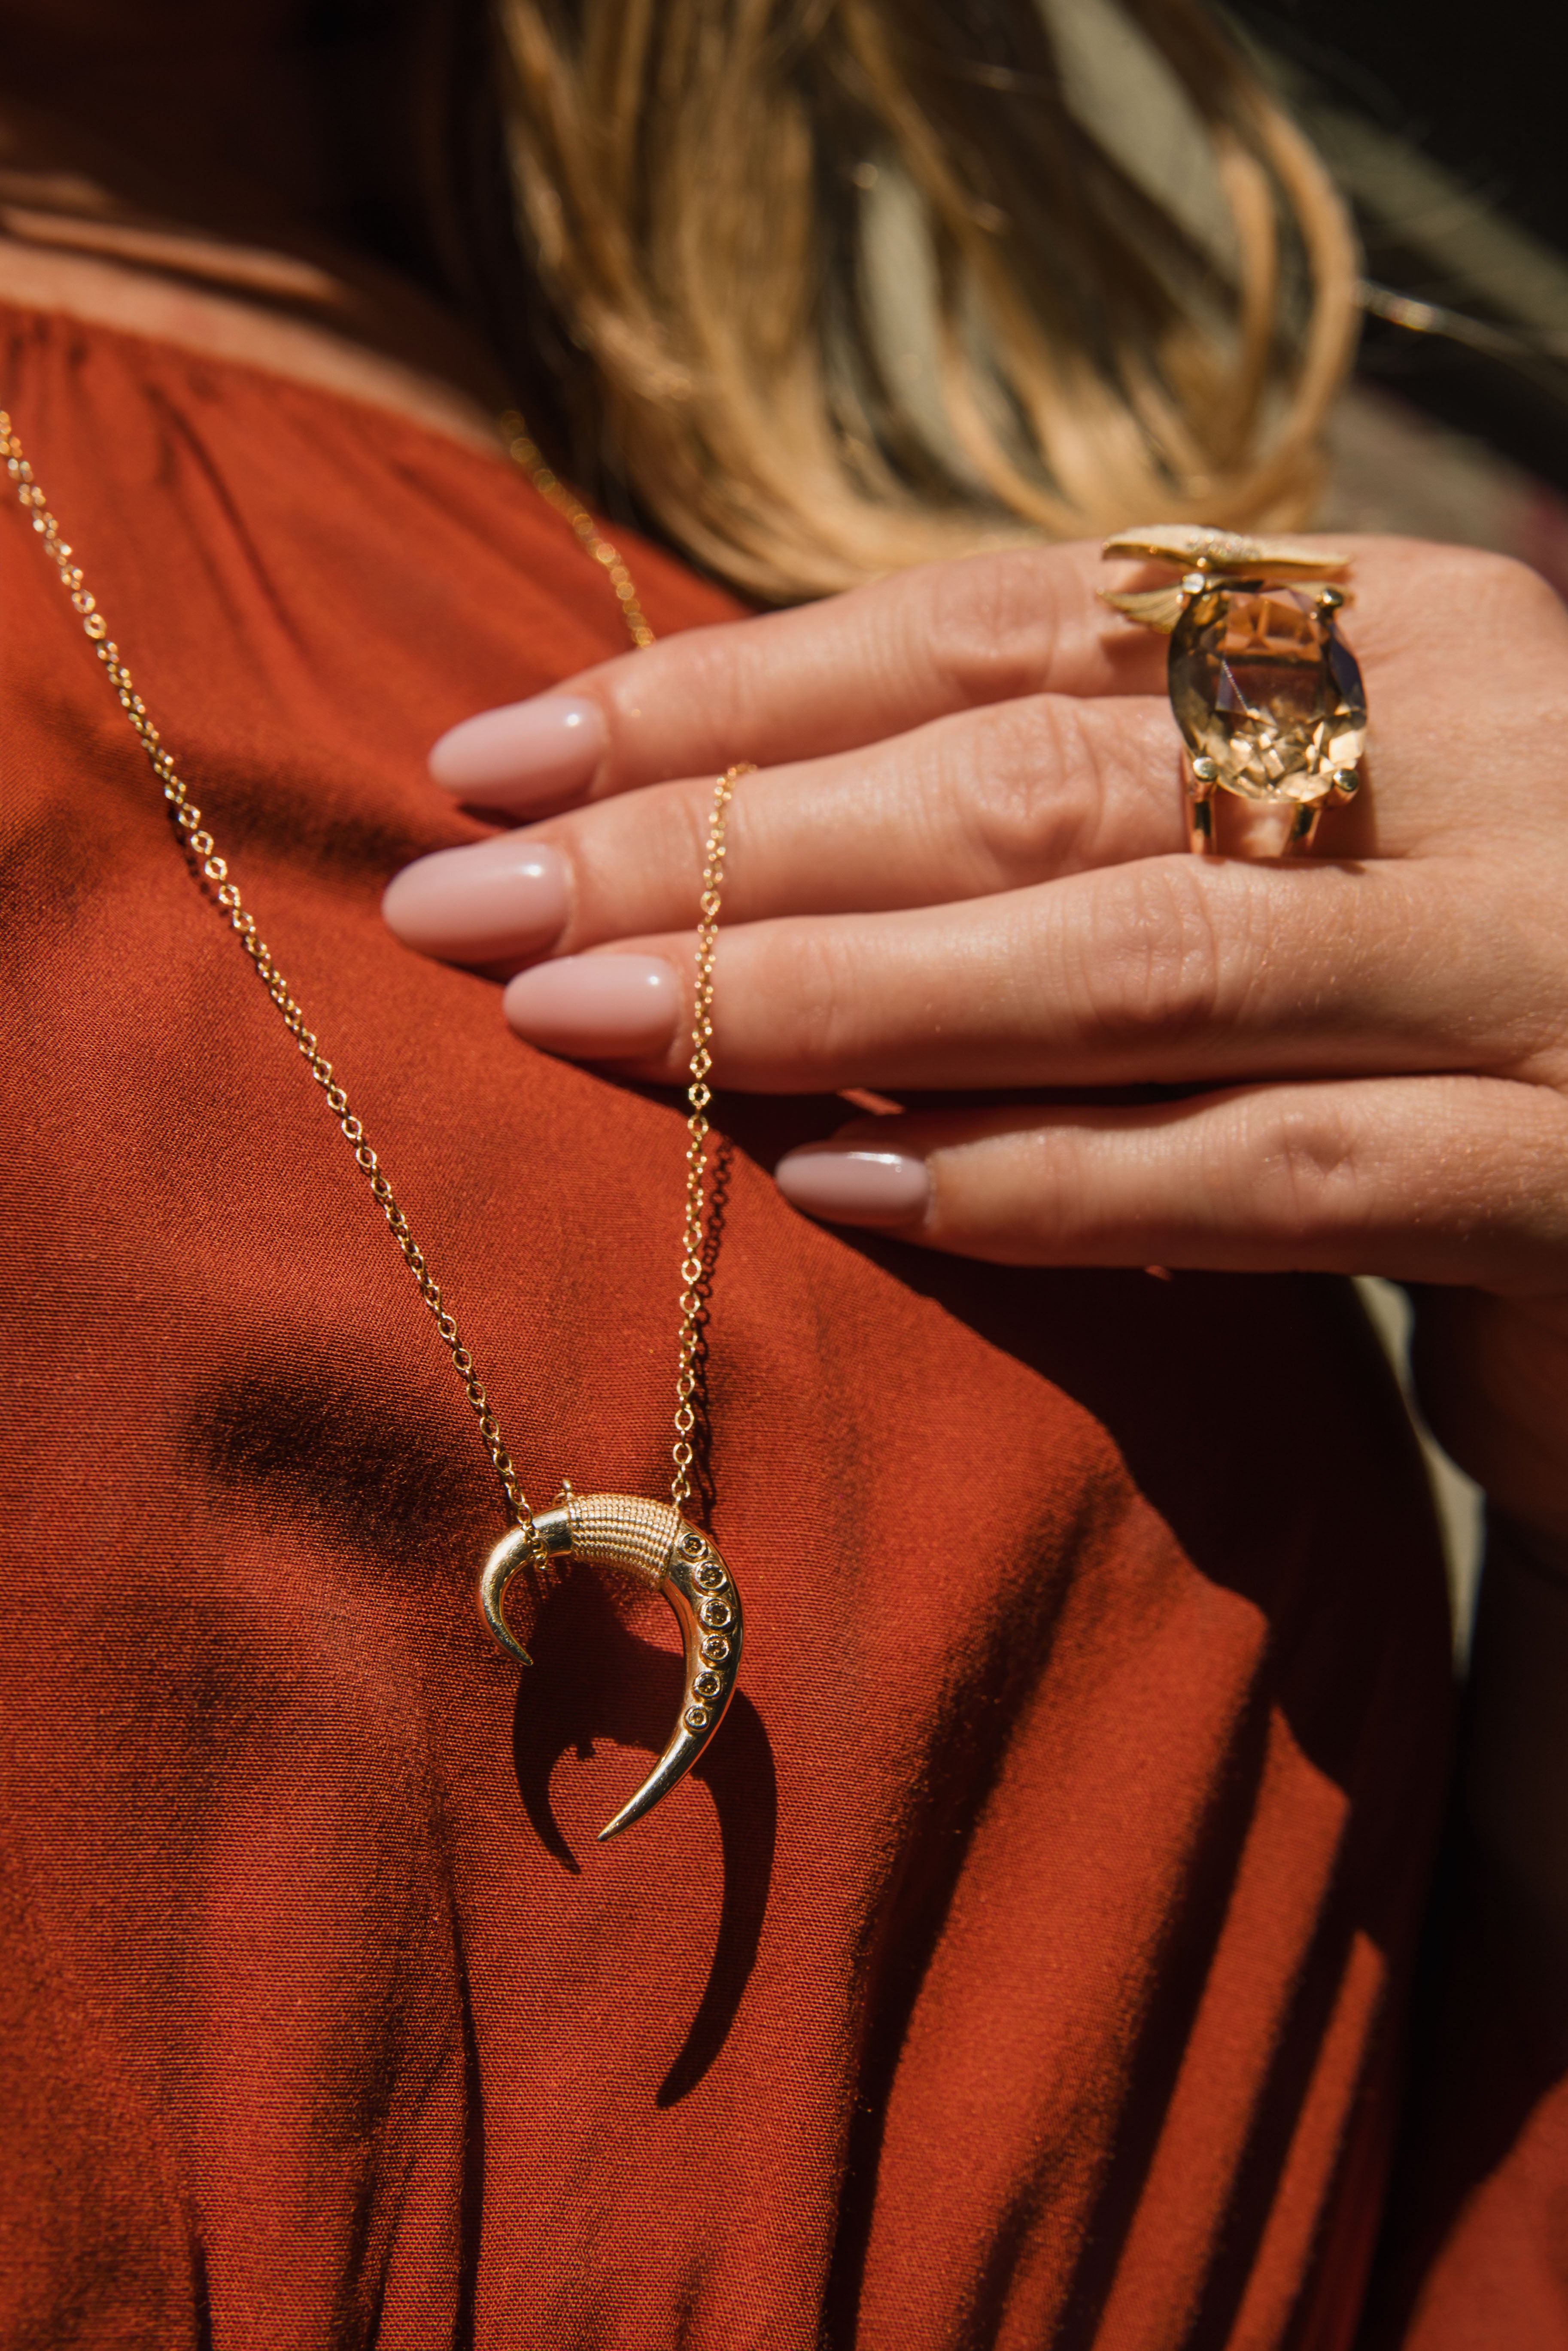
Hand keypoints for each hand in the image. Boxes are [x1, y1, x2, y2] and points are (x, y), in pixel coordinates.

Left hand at [383, 539, 1567, 1539]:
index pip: (1006, 623)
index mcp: (1396, 633)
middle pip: (1025, 781)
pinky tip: (849, 1192)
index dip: (741, 686)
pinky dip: (1050, 1181)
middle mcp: (1469, 763)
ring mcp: (1536, 967)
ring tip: (584, 1026)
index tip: (508, 750)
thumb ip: (1095, 804)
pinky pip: (1271, 1174)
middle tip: (469, 896)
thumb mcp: (1294, 837)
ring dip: (825, 1000)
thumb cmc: (1459, 994)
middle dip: (719, 843)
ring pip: (1124, 964)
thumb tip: (748, 823)